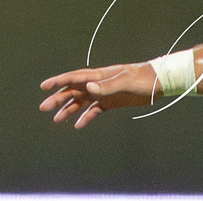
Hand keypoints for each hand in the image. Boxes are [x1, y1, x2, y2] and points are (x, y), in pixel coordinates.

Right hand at [37, 62, 157, 127]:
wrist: (158, 82)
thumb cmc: (143, 79)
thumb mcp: (125, 82)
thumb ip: (106, 85)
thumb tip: (88, 88)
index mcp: (98, 76)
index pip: (73, 78)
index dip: (58, 82)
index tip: (44, 87)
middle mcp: (97, 84)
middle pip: (73, 92)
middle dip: (57, 99)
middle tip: (43, 108)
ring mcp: (104, 93)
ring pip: (81, 102)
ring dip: (69, 109)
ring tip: (57, 120)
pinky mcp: (111, 102)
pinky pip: (94, 110)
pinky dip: (85, 117)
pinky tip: (78, 125)